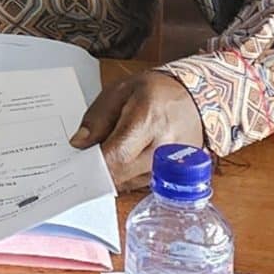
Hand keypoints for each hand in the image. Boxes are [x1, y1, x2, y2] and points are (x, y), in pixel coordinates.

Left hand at [73, 71, 206, 190]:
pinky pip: (145, 183)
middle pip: (123, 173)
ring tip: (108, 152)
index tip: (78, 161)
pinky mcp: (178, 174)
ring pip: (132, 182)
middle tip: (86, 157)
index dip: (94, 162)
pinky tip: (124, 160)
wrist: (196, 98)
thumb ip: (97, 117)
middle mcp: (165, 147)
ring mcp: (175, 164)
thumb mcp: (120, 91)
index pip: (117, 154)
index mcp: (149, 120)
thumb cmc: (156, 91)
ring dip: (114, 173)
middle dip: (100, 169)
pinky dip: (130, 175)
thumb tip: (79, 143)